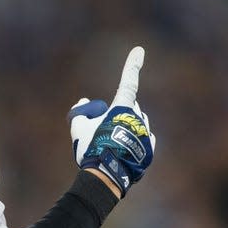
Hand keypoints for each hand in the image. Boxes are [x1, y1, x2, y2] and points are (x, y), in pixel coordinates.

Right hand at [67, 47, 155, 196]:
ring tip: (109, 146)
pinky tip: (121, 153)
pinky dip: (132, 142)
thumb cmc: (91, 148)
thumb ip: (80, 111)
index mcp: (122, 107)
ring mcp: (145, 134)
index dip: (133, 64)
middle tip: (99, 130)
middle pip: (128, 108)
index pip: (129, 80)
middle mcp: (137, 117)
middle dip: (116, 114)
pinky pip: (142, 140)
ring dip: (124, 128)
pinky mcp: (150, 150)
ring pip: (136, 124)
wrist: (105, 177)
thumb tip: (84, 101)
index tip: (139, 50)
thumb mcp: (78, 127)